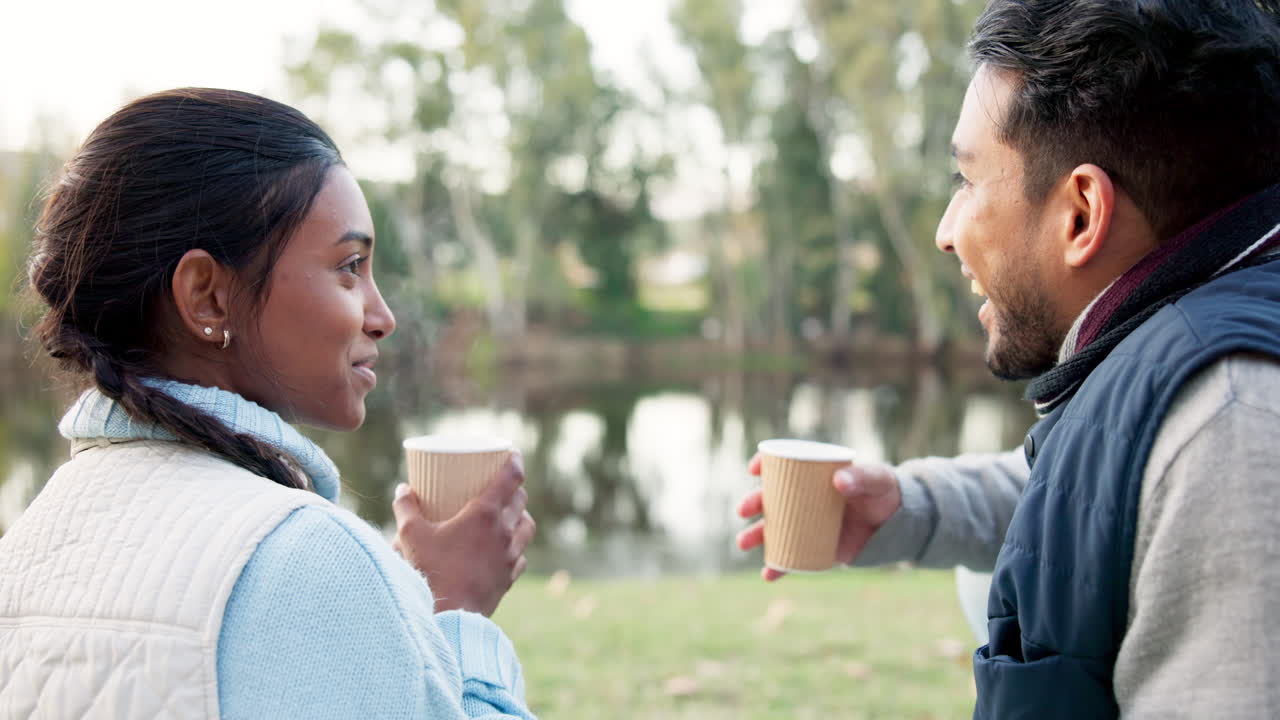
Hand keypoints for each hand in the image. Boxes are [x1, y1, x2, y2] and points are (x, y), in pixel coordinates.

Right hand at [391, 454, 535, 615]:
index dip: (514, 461)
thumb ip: (406, 508)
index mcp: (485, 514)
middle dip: (514, 487)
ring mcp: (510, 555)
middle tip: (501, 484)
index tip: (512, 452)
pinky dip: (516, 547)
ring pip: (527, 526)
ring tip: (508, 515)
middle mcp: (504, 531)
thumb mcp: (411, 535)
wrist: (448, 615)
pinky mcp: (509, 577)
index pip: (511, 477)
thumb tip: (402, 490)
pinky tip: (505, 549)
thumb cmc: (430, 571)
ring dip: (520, 516)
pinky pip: (520, 555)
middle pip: (521, 499)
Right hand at [735, 452, 900, 580]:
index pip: (784, 465)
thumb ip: (862, 477)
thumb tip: (838, 482)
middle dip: (753, 503)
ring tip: (744, 542)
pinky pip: (791, 556)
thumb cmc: (885, 493)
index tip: (754, 469)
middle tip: (744, 510)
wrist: (898, 523)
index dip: (765, 464)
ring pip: (774, 528)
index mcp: (814, 474)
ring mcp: (807, 522)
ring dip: (756, 535)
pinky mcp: (815, 545)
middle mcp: (804, 497)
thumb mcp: (878, 480)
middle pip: (772, 498)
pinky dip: (778, 567)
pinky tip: (768, 574)